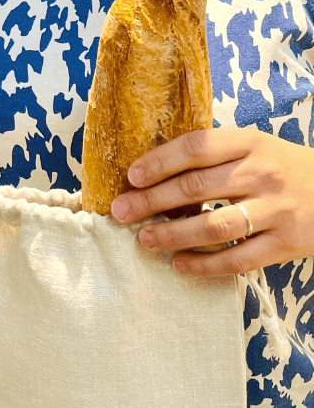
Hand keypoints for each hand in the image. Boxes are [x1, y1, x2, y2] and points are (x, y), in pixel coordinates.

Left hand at [109, 127, 313, 275]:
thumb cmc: (282, 166)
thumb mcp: (254, 146)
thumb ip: (214, 154)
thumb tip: (153, 168)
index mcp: (250, 142)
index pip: (197, 146)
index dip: (160, 160)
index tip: (132, 176)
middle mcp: (262, 174)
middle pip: (197, 187)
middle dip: (152, 200)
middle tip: (121, 211)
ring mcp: (277, 210)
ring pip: (215, 226)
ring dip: (173, 234)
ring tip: (145, 239)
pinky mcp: (288, 244)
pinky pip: (240, 258)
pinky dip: (206, 264)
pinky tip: (180, 264)